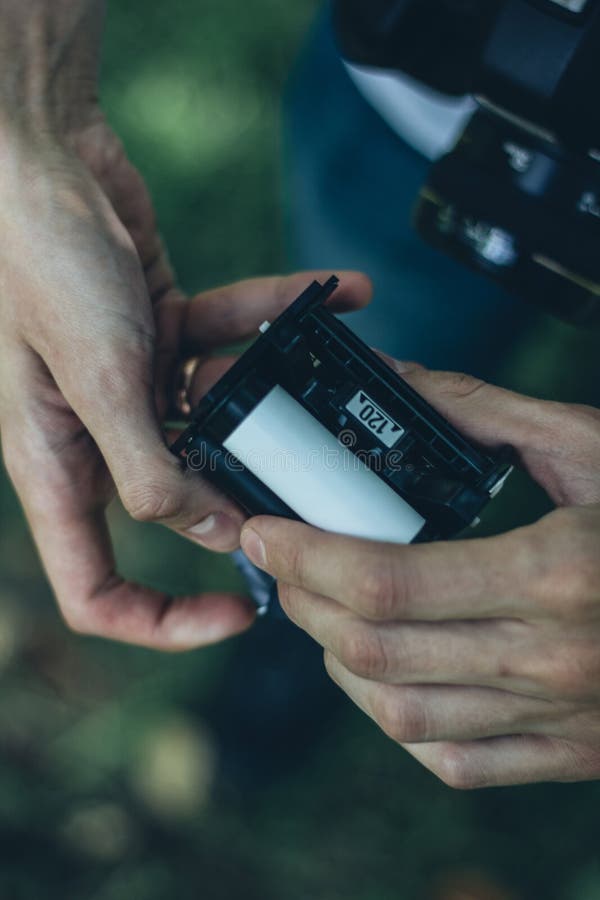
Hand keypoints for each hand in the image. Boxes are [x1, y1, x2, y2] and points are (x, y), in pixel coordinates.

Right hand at [0, 100, 371, 646]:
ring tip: (344, 359)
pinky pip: (230, 339)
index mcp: (60, 466)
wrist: (40, 154)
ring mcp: (134, 385)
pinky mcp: (162, 332)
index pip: (97, 589)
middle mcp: (98, 436)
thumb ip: (152, 465)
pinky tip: (340, 292)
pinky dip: (275, 318)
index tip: (240, 613)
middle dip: (248, 496)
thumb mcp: (99, 377)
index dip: (163, 621)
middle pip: (179, 505)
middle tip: (319, 487)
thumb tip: (211, 531)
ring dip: (277, 394)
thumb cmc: (42, 262)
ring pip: (219, 419)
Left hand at [241, 364, 599, 786]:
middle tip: (283, 558)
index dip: (306, 556)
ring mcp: (562, 718)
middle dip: (305, 601)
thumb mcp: (592, 446)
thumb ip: (486, 415)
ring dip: (340, 662)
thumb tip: (401, 383)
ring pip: (402, 715)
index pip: (386, 582)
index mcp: (557, 574)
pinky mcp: (573, 752)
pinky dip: (399, 720)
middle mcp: (552, 659)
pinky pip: (457, 762)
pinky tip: (387, 674)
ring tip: (325, 611)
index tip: (265, 528)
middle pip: (377, 650)